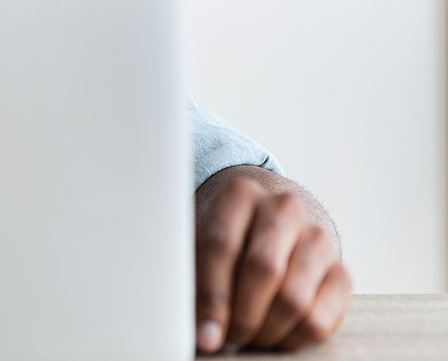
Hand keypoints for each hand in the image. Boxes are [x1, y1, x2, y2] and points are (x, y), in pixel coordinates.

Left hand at [194, 166, 350, 353]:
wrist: (274, 221)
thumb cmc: (227, 238)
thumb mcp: (200, 241)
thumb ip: (192, 275)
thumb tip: (199, 333)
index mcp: (241, 194)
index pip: (222, 245)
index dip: (211, 295)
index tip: (204, 333)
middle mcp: (285, 208)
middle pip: (263, 270)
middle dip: (241, 316)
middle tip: (226, 339)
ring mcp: (318, 239)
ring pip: (294, 299)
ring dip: (266, 331)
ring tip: (247, 338)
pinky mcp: (341, 272)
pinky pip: (321, 319)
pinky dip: (293, 339)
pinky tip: (274, 337)